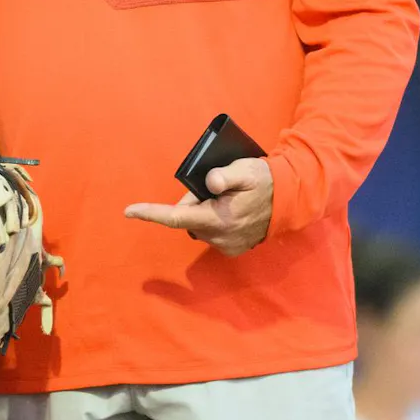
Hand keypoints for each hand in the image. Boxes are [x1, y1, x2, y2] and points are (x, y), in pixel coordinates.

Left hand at [124, 157, 273, 256]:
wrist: (290, 201)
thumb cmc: (264, 182)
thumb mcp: (245, 170)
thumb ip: (224, 176)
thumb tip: (209, 182)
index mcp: (218, 218)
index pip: (175, 217)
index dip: (150, 213)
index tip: (129, 211)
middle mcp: (220, 236)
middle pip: (187, 219)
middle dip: (191, 204)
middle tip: (210, 188)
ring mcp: (226, 245)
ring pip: (198, 226)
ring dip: (203, 213)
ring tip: (223, 198)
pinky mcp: (233, 249)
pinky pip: (211, 233)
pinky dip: (213, 221)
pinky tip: (228, 210)